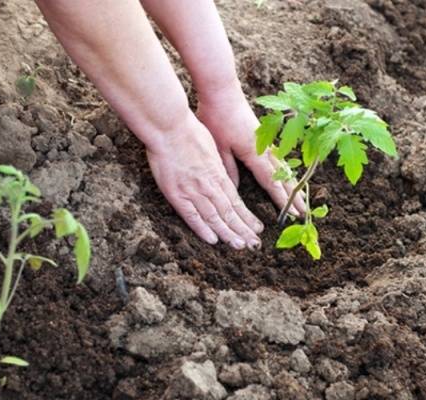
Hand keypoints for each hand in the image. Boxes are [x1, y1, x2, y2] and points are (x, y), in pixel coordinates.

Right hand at [146, 113, 262, 248]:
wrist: (169, 126)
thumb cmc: (188, 131)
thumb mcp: (211, 147)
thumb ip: (217, 165)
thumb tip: (222, 176)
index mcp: (218, 173)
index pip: (236, 201)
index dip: (247, 217)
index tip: (257, 228)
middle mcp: (209, 185)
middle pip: (229, 212)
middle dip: (243, 229)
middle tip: (255, 244)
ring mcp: (193, 190)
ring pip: (214, 217)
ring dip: (228, 233)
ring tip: (240, 246)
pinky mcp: (176, 193)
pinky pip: (191, 215)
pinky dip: (202, 229)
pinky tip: (213, 240)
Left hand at [197, 87, 305, 214]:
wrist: (221, 90)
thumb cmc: (216, 117)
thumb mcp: (218, 147)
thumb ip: (228, 169)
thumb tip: (235, 191)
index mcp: (253, 153)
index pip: (270, 181)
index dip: (281, 199)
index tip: (292, 214)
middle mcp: (264, 148)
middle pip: (282, 176)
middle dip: (293, 195)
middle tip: (304, 213)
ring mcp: (265, 141)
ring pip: (283, 167)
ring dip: (292, 183)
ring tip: (301, 198)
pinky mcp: (263, 135)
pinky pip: (278, 157)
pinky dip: (285, 170)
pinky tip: (287, 175)